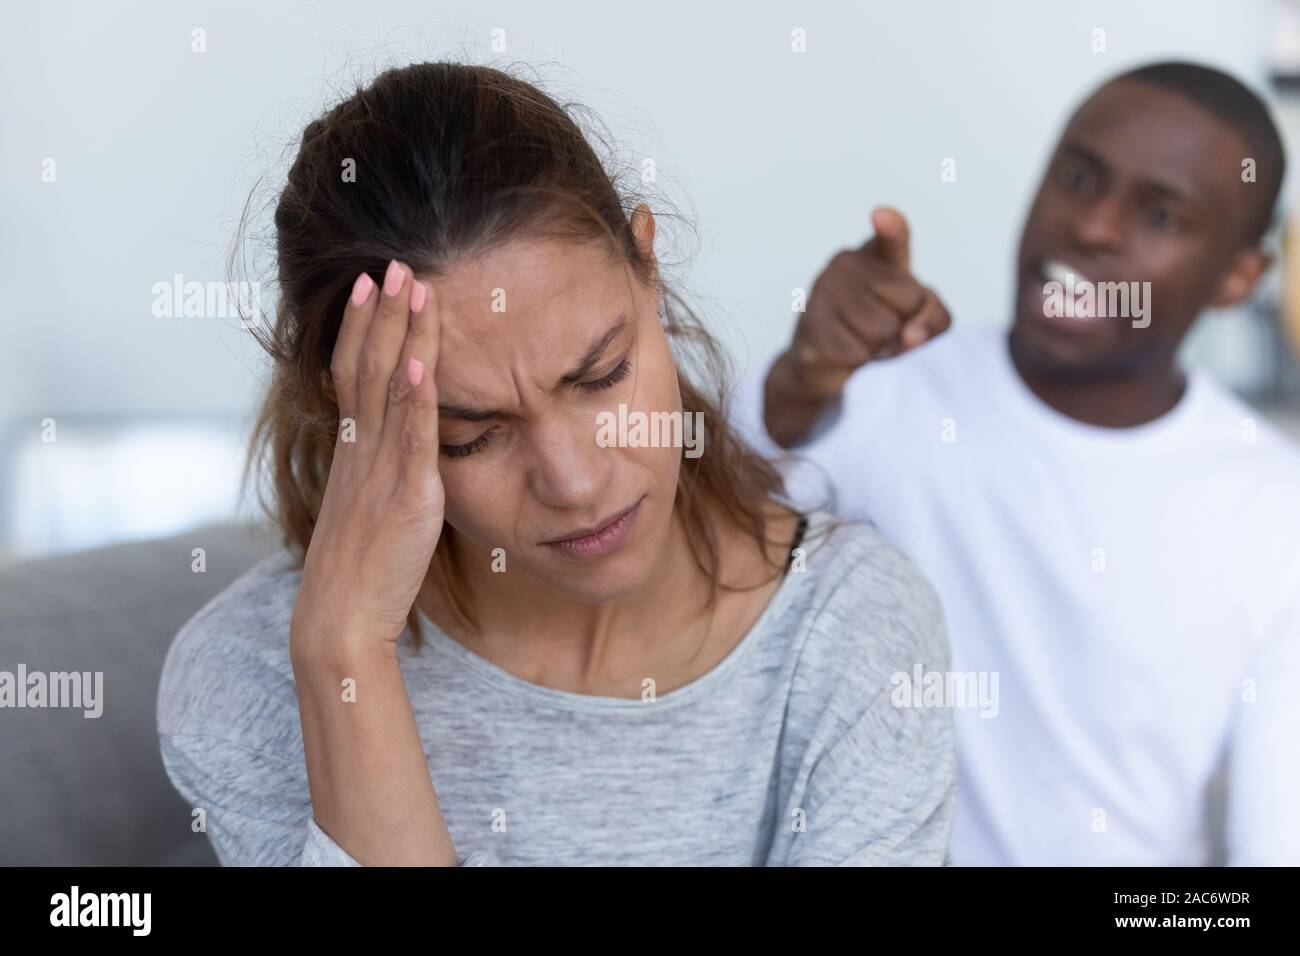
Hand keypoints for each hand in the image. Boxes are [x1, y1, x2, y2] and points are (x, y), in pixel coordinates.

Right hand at [290, 259, 443, 659]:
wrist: (341, 617)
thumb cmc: (358, 570)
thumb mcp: (367, 508)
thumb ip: (381, 471)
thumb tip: (400, 447)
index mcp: (351, 452)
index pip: (351, 373)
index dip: (362, 326)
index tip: (373, 283)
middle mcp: (360, 451)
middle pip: (366, 366)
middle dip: (382, 312)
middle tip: (394, 262)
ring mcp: (380, 470)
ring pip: (389, 388)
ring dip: (401, 334)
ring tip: (412, 286)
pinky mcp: (406, 496)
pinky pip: (411, 438)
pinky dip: (416, 397)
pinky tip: (423, 361)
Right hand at [786, 206, 950, 398]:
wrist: (821, 363)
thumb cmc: (877, 331)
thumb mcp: (918, 318)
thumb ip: (933, 317)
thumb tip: (911, 335)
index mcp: (874, 253)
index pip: (892, 240)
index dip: (891, 229)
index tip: (882, 215)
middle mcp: (845, 263)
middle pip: (909, 300)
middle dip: (906, 325)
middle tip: (884, 330)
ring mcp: (823, 292)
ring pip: (884, 329)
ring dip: (882, 348)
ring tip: (864, 342)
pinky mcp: (811, 326)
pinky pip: (858, 352)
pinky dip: (861, 362)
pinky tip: (846, 353)